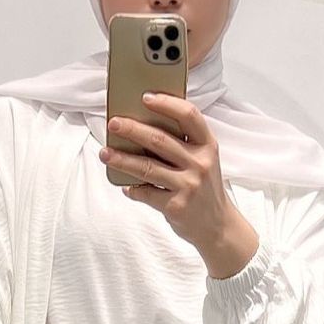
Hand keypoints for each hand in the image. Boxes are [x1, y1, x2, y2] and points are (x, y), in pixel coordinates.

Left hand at [102, 92, 258, 277]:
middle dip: (133, 129)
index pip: (189, 116)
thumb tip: (142, 124)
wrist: (218, 226)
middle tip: (113, 123)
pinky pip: (146, 193)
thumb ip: (182, 143)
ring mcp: (188, 185)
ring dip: (122, 159)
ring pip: (147, 167)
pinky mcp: (176, 206)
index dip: (167, 103)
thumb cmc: (204, 187)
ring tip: (105, 153)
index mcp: (207, 145)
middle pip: (160, 140)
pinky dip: (132, 189)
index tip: (145, 97)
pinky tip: (125, 186)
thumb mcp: (203, 160)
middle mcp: (200, 163)